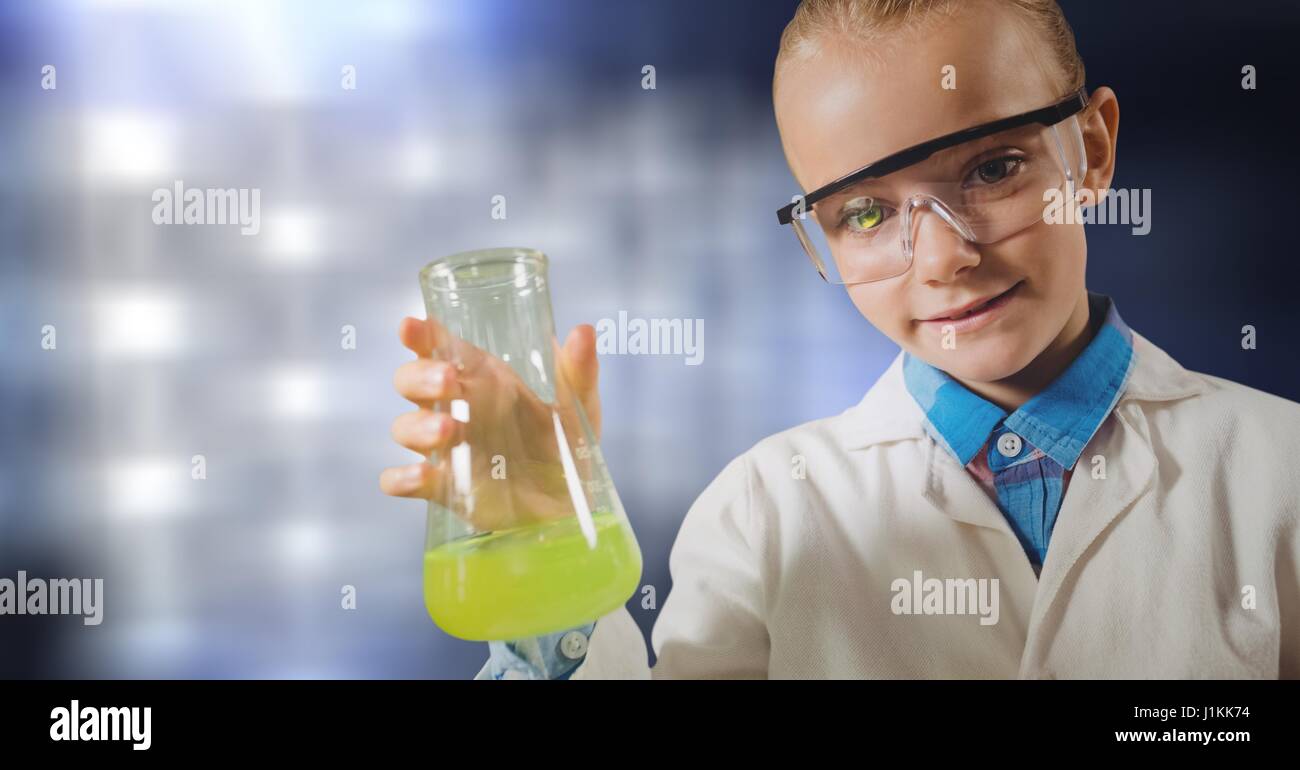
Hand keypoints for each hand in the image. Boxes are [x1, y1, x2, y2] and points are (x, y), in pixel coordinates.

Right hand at [379, 315, 602, 531]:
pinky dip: (401, 478)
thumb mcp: (578, 408)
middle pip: (412, 382)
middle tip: (448, 381)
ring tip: (449, 429)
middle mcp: (457, 408)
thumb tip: (583, 332)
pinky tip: (421, 476)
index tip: (412, 327)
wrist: (570, 508)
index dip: (422, 336)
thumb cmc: (567, 448)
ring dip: (418, 426)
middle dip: (420, 377)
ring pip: (405, 428)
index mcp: (483, 379)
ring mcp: (446, 449)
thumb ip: (579, 371)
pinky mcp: (443, 488)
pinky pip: (402, 482)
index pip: (442, 348)